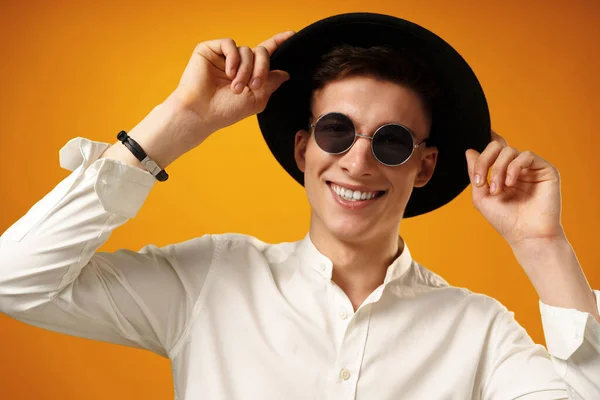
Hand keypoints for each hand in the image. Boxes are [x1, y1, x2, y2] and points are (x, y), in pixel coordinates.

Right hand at [170, 31, 294, 137]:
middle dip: (262, 68)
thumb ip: (271, 84)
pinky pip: (230, 45)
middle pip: (261, 52)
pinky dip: (234, 59)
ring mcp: (224, 56)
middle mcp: (238, 63)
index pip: (266, 55)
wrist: (202, 112)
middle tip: (255, 84)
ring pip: (247, 50)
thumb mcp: (256, 100)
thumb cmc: (226, 110)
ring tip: (236, 87)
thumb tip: (285, 73)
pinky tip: (229, 73)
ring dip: (245, 70)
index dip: (278, 43)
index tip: (291, 34)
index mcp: (249, 73)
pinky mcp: (210, 50)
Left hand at [465, 131, 563, 247]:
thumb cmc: (505, 220)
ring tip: (497, 190)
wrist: (527, 235)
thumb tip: (469, 151)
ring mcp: (531, 168)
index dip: (480, 158)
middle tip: (482, 182)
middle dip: (484, 162)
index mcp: (502, 172)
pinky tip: (510, 184)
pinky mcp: (546, 170)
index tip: (477, 180)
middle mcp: (516, 168)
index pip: (489, 152)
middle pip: (497, 146)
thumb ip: (475, 174)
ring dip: (497, 169)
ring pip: (509, 151)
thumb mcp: (481, 197)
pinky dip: (513, 167)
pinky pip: (526, 156)